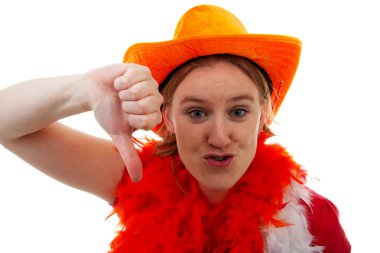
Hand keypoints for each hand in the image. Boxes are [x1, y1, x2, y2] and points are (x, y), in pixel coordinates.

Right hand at [88, 63, 162, 181]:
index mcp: (153, 115)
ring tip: (121, 93)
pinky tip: (119, 83)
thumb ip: (129, 156)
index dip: (132, 118)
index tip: (125, 116)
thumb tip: (137, 180)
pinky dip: (121, 81)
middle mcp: (155, 99)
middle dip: (128, 105)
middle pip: (147, 104)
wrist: (93, 93)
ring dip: (124, 93)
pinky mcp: (141, 70)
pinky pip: (135, 76)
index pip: (149, 120)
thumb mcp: (119, 136)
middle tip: (122, 103)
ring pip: (141, 90)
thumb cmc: (108, 114)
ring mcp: (150, 83)